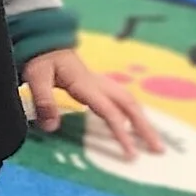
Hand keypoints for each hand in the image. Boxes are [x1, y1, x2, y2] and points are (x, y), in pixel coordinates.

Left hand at [23, 46, 164, 154]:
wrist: (45, 41)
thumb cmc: (41, 59)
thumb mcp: (36, 77)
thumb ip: (44, 101)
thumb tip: (51, 128)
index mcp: (86, 85)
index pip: (110, 111)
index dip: (122, 133)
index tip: (131, 153)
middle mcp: (99, 84)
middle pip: (130, 105)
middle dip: (146, 128)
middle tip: (159, 149)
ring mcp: (101, 84)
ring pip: (129, 102)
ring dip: (143, 121)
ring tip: (154, 141)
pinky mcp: (99, 86)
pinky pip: (122, 101)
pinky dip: (134, 113)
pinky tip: (137, 125)